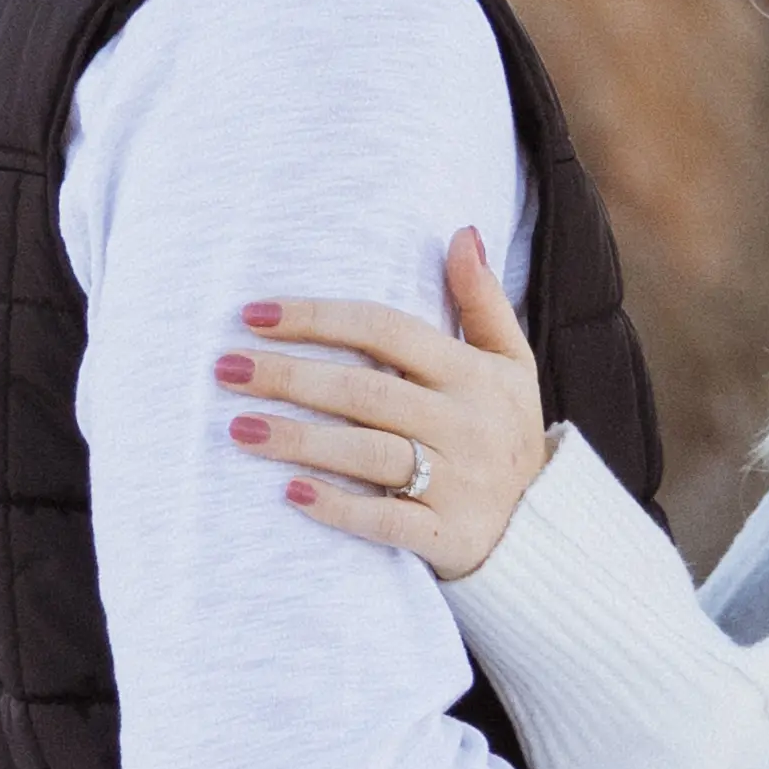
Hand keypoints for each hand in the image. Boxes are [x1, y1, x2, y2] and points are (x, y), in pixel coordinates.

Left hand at [219, 230, 551, 581]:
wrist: (543, 524)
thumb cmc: (505, 430)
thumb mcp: (511, 361)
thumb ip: (482, 300)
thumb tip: (461, 233)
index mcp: (472, 374)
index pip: (385, 330)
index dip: (318, 318)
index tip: (254, 315)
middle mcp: (465, 423)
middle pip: (364, 389)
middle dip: (289, 375)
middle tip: (226, 367)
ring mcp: (456, 482)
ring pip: (367, 452)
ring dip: (298, 438)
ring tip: (238, 426)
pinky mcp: (444, 535)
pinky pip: (385, 520)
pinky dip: (338, 507)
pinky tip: (289, 492)